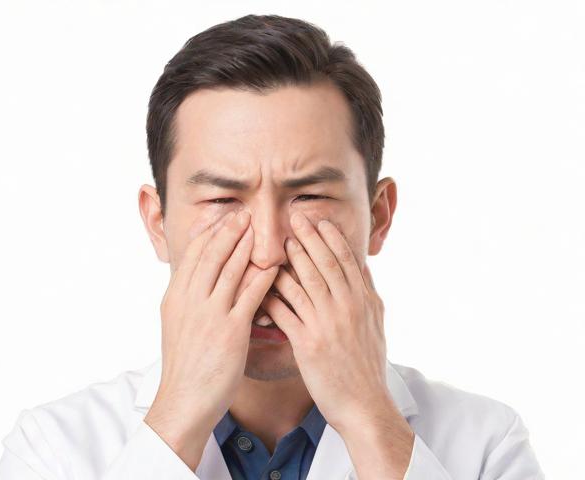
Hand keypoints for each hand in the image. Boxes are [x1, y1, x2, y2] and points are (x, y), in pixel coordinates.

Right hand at [145, 209, 278, 470]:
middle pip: (211, 255)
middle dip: (229, 231)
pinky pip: (250, 295)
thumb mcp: (177, 325)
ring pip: (230, 269)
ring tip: (259, 229)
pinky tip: (275, 264)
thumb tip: (197, 281)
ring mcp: (210, 314)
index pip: (194, 256)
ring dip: (246, 246)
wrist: (183, 401)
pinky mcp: (230, 331)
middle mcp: (190, 301)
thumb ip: (188, 300)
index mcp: (175, 298)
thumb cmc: (184, 366)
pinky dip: (263, 276)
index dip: (211, 234)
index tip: (224, 219)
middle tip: (244, 214)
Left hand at [261, 211, 395, 432]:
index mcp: (363, 302)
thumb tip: (362, 267)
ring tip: (275, 243)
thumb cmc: (368, 366)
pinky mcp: (308, 343)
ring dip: (288, 261)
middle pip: (324, 265)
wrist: (365, 405)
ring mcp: (327, 325)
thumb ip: (368, 293)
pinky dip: (271, 296)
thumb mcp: (376, 324)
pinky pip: (285, 312)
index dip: (331, 238)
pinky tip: (258, 284)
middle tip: (293, 217)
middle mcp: (346, 308)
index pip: (346, 262)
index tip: (319, 220)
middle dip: (308, 238)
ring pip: (304, 283)